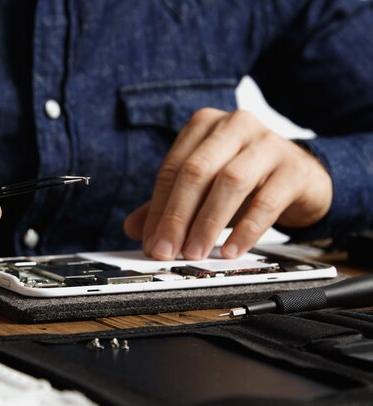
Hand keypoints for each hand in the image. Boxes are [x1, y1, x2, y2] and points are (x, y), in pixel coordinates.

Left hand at [124, 108, 331, 259]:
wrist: (301, 176)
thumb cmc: (245, 179)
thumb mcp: (203, 188)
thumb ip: (167, 204)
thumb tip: (132, 228)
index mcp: (204, 124)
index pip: (172, 168)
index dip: (159, 208)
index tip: (151, 242)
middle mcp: (235, 125)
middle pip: (197, 171)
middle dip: (177, 216)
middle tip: (167, 250)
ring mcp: (267, 143)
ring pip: (230, 182)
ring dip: (208, 223)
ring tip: (195, 252)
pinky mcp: (294, 168)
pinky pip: (266, 201)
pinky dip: (246, 229)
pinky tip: (231, 250)